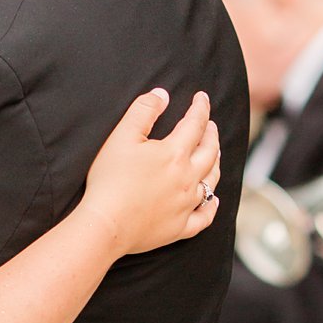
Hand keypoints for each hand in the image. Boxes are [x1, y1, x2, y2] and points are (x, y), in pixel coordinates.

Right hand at [81, 89, 220, 257]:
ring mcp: (186, 204)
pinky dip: (211, 207)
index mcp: (174, 154)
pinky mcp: (180, 227)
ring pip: (211, 181)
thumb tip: (162, 95)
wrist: (106, 224)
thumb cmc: (110, 179)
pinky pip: (204, 216)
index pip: (195, 124)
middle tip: (211, 125)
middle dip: (212, 135)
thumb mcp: (121, 137)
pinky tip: (214, 201)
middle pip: (210, 152)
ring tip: (214, 154)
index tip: (202, 98)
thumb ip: (143, 111)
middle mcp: (187, 178)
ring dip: (216, 164)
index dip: (200, 108)